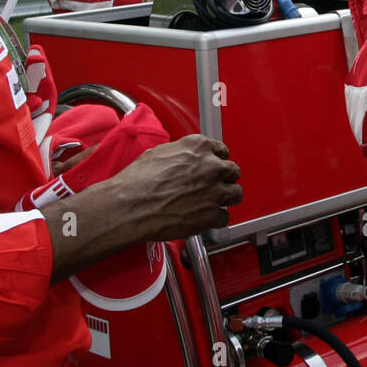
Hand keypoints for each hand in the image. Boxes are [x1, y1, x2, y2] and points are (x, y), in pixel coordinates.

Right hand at [110, 134, 242, 240]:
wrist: (130, 206)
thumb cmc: (137, 182)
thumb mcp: (159, 153)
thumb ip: (182, 154)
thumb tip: (186, 159)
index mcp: (198, 147)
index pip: (222, 150)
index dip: (217, 161)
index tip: (215, 167)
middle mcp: (210, 166)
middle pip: (233, 171)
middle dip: (224, 178)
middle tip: (215, 185)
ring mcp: (214, 191)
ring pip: (236, 193)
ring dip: (226, 198)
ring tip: (213, 202)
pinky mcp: (211, 214)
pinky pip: (224, 217)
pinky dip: (215, 219)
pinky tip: (203, 218)